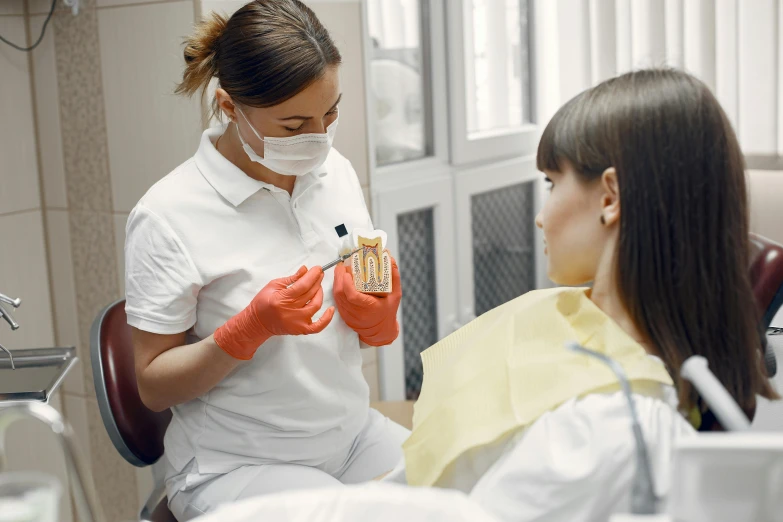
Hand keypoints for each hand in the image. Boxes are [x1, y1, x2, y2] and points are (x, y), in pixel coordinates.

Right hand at [214, 266, 334, 359]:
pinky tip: (331, 309)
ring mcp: (297, 322)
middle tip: (319, 274)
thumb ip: (291, 278)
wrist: (257, 323)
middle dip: (317, 281)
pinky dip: (326, 319)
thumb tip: (305, 269)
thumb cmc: (262, 302)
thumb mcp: (273, 285)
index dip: (313, 275)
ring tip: (318, 286)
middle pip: (310, 293)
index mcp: (282, 299)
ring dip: (320, 293)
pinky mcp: (301, 330)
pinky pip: (318, 326)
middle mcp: (291, 311)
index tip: (318, 268)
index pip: (303, 284)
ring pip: (315, 305)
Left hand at [333, 253, 401, 346]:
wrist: (381, 331)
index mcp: (370, 308)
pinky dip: (337, 289)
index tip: (348, 272)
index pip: (353, 296)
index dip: (347, 284)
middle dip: (339, 277)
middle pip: (341, 294)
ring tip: (341, 270)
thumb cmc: (388, 311)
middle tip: (342, 265)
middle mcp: (357, 313)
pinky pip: (337, 301)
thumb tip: (389, 257)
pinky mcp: (344, 316)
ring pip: (337, 297)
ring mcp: (348, 316)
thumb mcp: (396, 295)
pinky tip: (340, 281)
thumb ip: (393, 276)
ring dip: (336, 282)